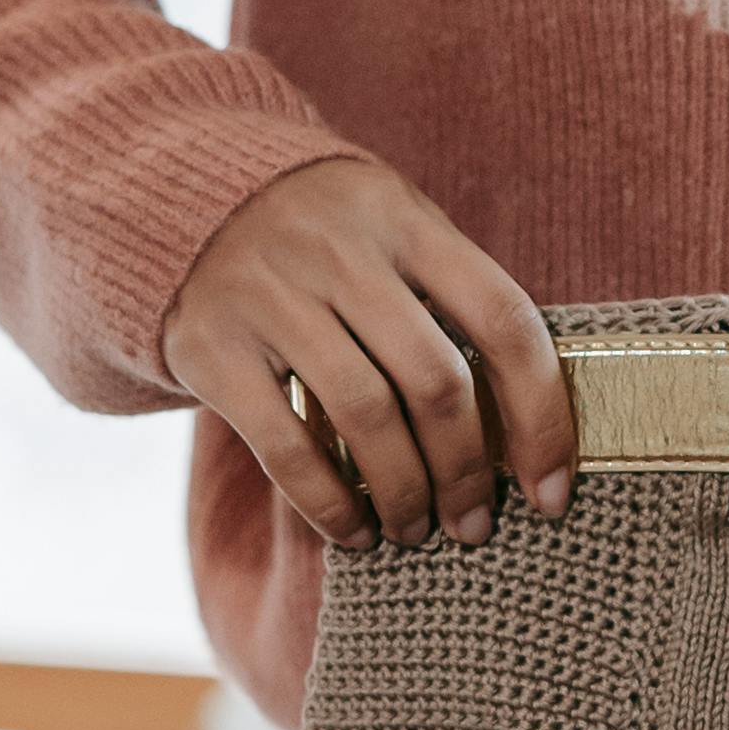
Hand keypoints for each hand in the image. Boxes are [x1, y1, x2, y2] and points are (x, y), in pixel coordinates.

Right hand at [160, 155, 575, 551]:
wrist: (177, 196)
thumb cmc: (320, 237)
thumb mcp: (389, 229)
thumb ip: (449, 297)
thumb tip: (527, 430)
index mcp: (404, 219)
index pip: (503, 320)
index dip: (540, 417)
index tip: (551, 491)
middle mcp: (340, 251)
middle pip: (436, 380)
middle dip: (467, 473)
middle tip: (473, 525)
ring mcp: (271, 296)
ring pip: (366, 417)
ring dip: (405, 493)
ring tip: (416, 530)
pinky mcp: (212, 348)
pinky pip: (286, 446)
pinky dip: (330, 505)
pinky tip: (356, 533)